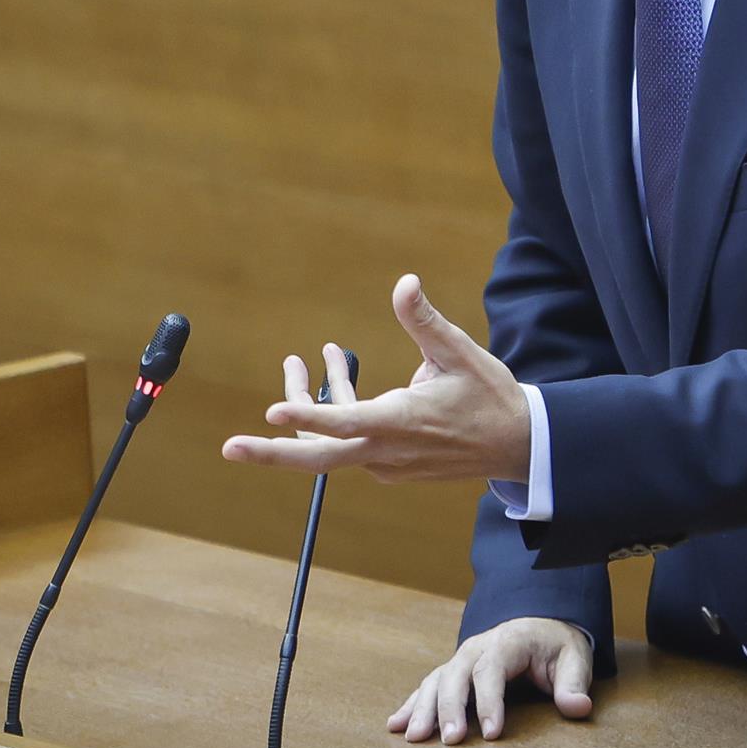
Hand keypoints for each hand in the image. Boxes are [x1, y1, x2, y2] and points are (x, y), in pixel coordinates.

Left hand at [220, 274, 529, 481]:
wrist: (517, 446)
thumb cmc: (489, 396)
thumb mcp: (460, 352)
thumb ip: (425, 320)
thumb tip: (404, 283)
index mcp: (401, 422)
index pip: (344, 422)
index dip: (308, 416)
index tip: (272, 413)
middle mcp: (386, 450)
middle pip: (318, 459)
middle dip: (270, 453)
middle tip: (230, 448)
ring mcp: (386, 463)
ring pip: (331, 442)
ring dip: (308, 408)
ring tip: (298, 362)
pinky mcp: (389, 464)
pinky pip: (349, 440)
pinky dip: (335, 411)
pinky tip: (336, 371)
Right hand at [388, 618, 593, 743]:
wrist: (540, 625)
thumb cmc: (556, 645)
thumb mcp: (574, 658)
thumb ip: (574, 683)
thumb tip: (577, 707)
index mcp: (507, 640)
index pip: (493, 669)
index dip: (490, 701)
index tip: (493, 733)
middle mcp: (478, 647)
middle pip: (457, 673)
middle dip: (451, 707)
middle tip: (452, 739)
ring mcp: (462, 658)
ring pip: (436, 679)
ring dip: (424, 708)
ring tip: (414, 736)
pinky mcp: (454, 671)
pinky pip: (428, 685)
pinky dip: (411, 704)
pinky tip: (396, 724)